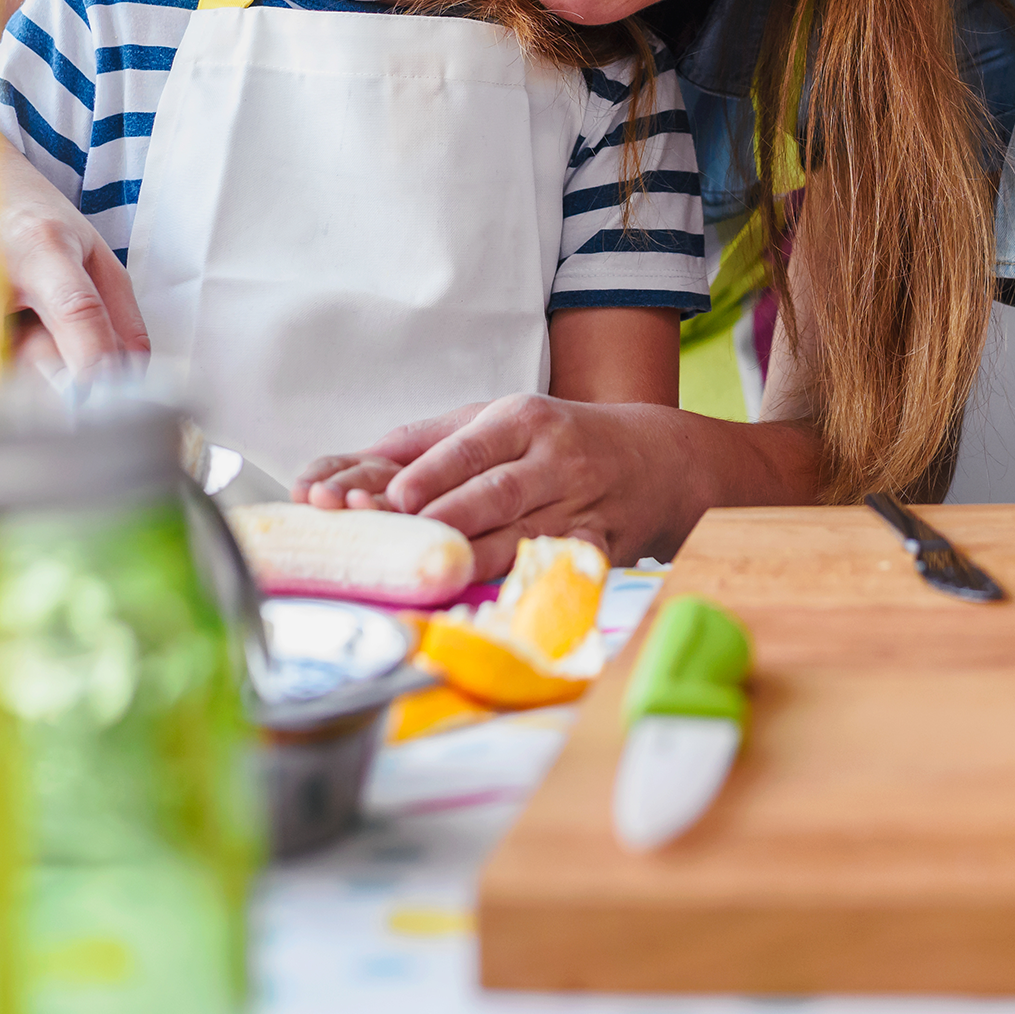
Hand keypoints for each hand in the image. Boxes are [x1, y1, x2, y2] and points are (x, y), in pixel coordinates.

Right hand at [0, 158, 148, 383]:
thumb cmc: (31, 225)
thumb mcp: (90, 250)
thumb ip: (119, 312)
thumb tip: (136, 374)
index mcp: (45, 249)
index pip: (74, 307)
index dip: (91, 356)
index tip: (106, 396)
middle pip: (1, 355)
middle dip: (30, 396)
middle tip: (61, 413)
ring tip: (17, 400)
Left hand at [295, 395, 696, 578]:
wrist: (653, 460)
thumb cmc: (558, 438)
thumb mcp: (502, 417)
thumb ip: (431, 438)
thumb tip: (361, 460)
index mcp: (524, 419)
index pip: (472, 447)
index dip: (433, 474)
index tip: (395, 497)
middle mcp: (554, 459)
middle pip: (496, 492)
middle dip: (448, 515)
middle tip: (404, 535)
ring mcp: (579, 504)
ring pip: (522, 535)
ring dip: (477, 556)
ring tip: (435, 570)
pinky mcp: (599, 545)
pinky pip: (562, 566)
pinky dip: (533, 582)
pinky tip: (502, 597)